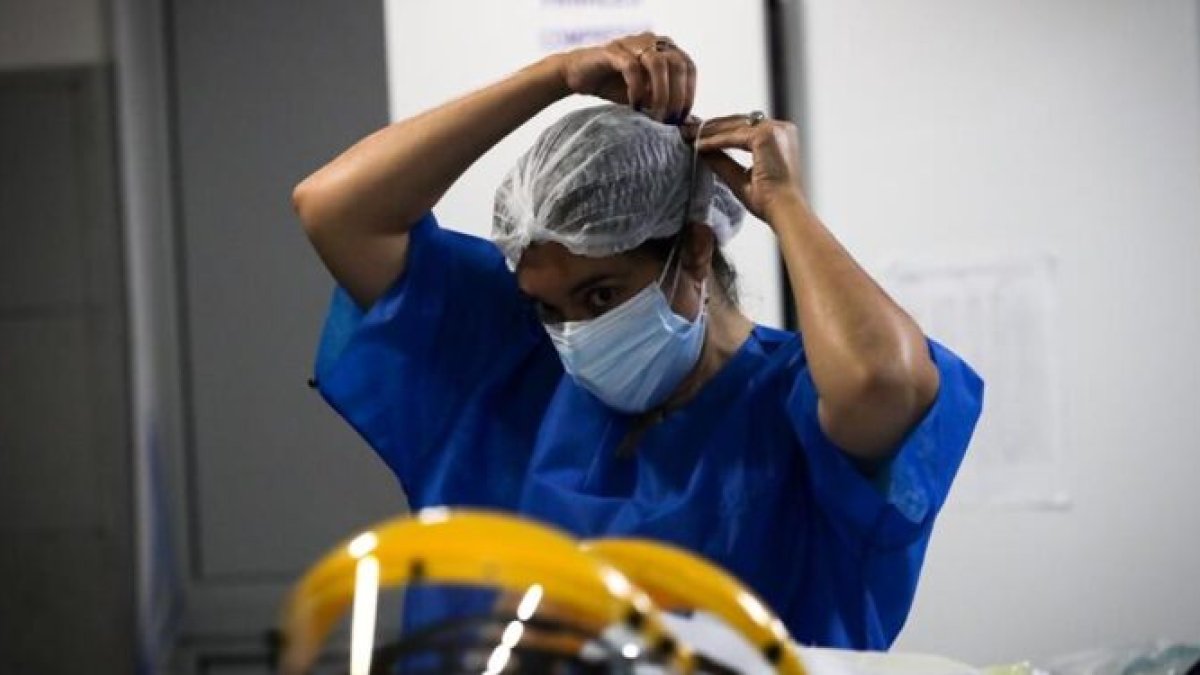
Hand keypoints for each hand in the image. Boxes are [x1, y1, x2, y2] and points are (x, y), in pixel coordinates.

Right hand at [555, 32, 695, 123]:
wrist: (579, 76)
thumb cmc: (616, 86)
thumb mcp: (646, 96)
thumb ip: (664, 101)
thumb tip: (687, 122)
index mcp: (664, 49)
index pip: (688, 67)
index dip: (690, 93)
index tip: (682, 118)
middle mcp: (651, 41)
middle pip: (677, 64)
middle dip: (676, 96)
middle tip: (668, 120)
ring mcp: (632, 43)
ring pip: (658, 63)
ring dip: (661, 93)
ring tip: (655, 115)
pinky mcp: (612, 51)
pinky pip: (632, 67)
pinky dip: (637, 89)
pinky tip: (634, 106)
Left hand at [684, 113, 808, 222]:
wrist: (785, 211)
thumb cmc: (770, 201)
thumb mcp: (740, 177)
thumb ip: (723, 161)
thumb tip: (701, 150)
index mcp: (779, 137)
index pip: (744, 127)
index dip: (719, 130)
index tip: (698, 135)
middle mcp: (780, 129)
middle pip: (738, 122)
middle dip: (710, 127)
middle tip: (686, 130)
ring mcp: (774, 130)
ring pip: (733, 126)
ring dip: (709, 131)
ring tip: (687, 135)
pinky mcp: (765, 136)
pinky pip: (733, 137)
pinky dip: (714, 141)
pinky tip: (698, 145)